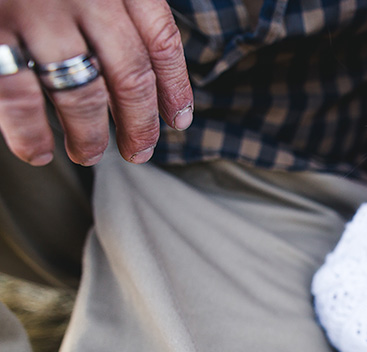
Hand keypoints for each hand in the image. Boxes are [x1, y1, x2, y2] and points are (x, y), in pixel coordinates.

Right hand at [0, 0, 192, 165]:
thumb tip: (143, 63)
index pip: (161, 38)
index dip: (175, 86)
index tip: (178, 119)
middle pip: (130, 75)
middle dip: (140, 123)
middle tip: (139, 150)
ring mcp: (37, 11)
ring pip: (82, 93)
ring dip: (90, 134)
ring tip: (90, 153)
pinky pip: (19, 96)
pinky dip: (30, 133)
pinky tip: (39, 151)